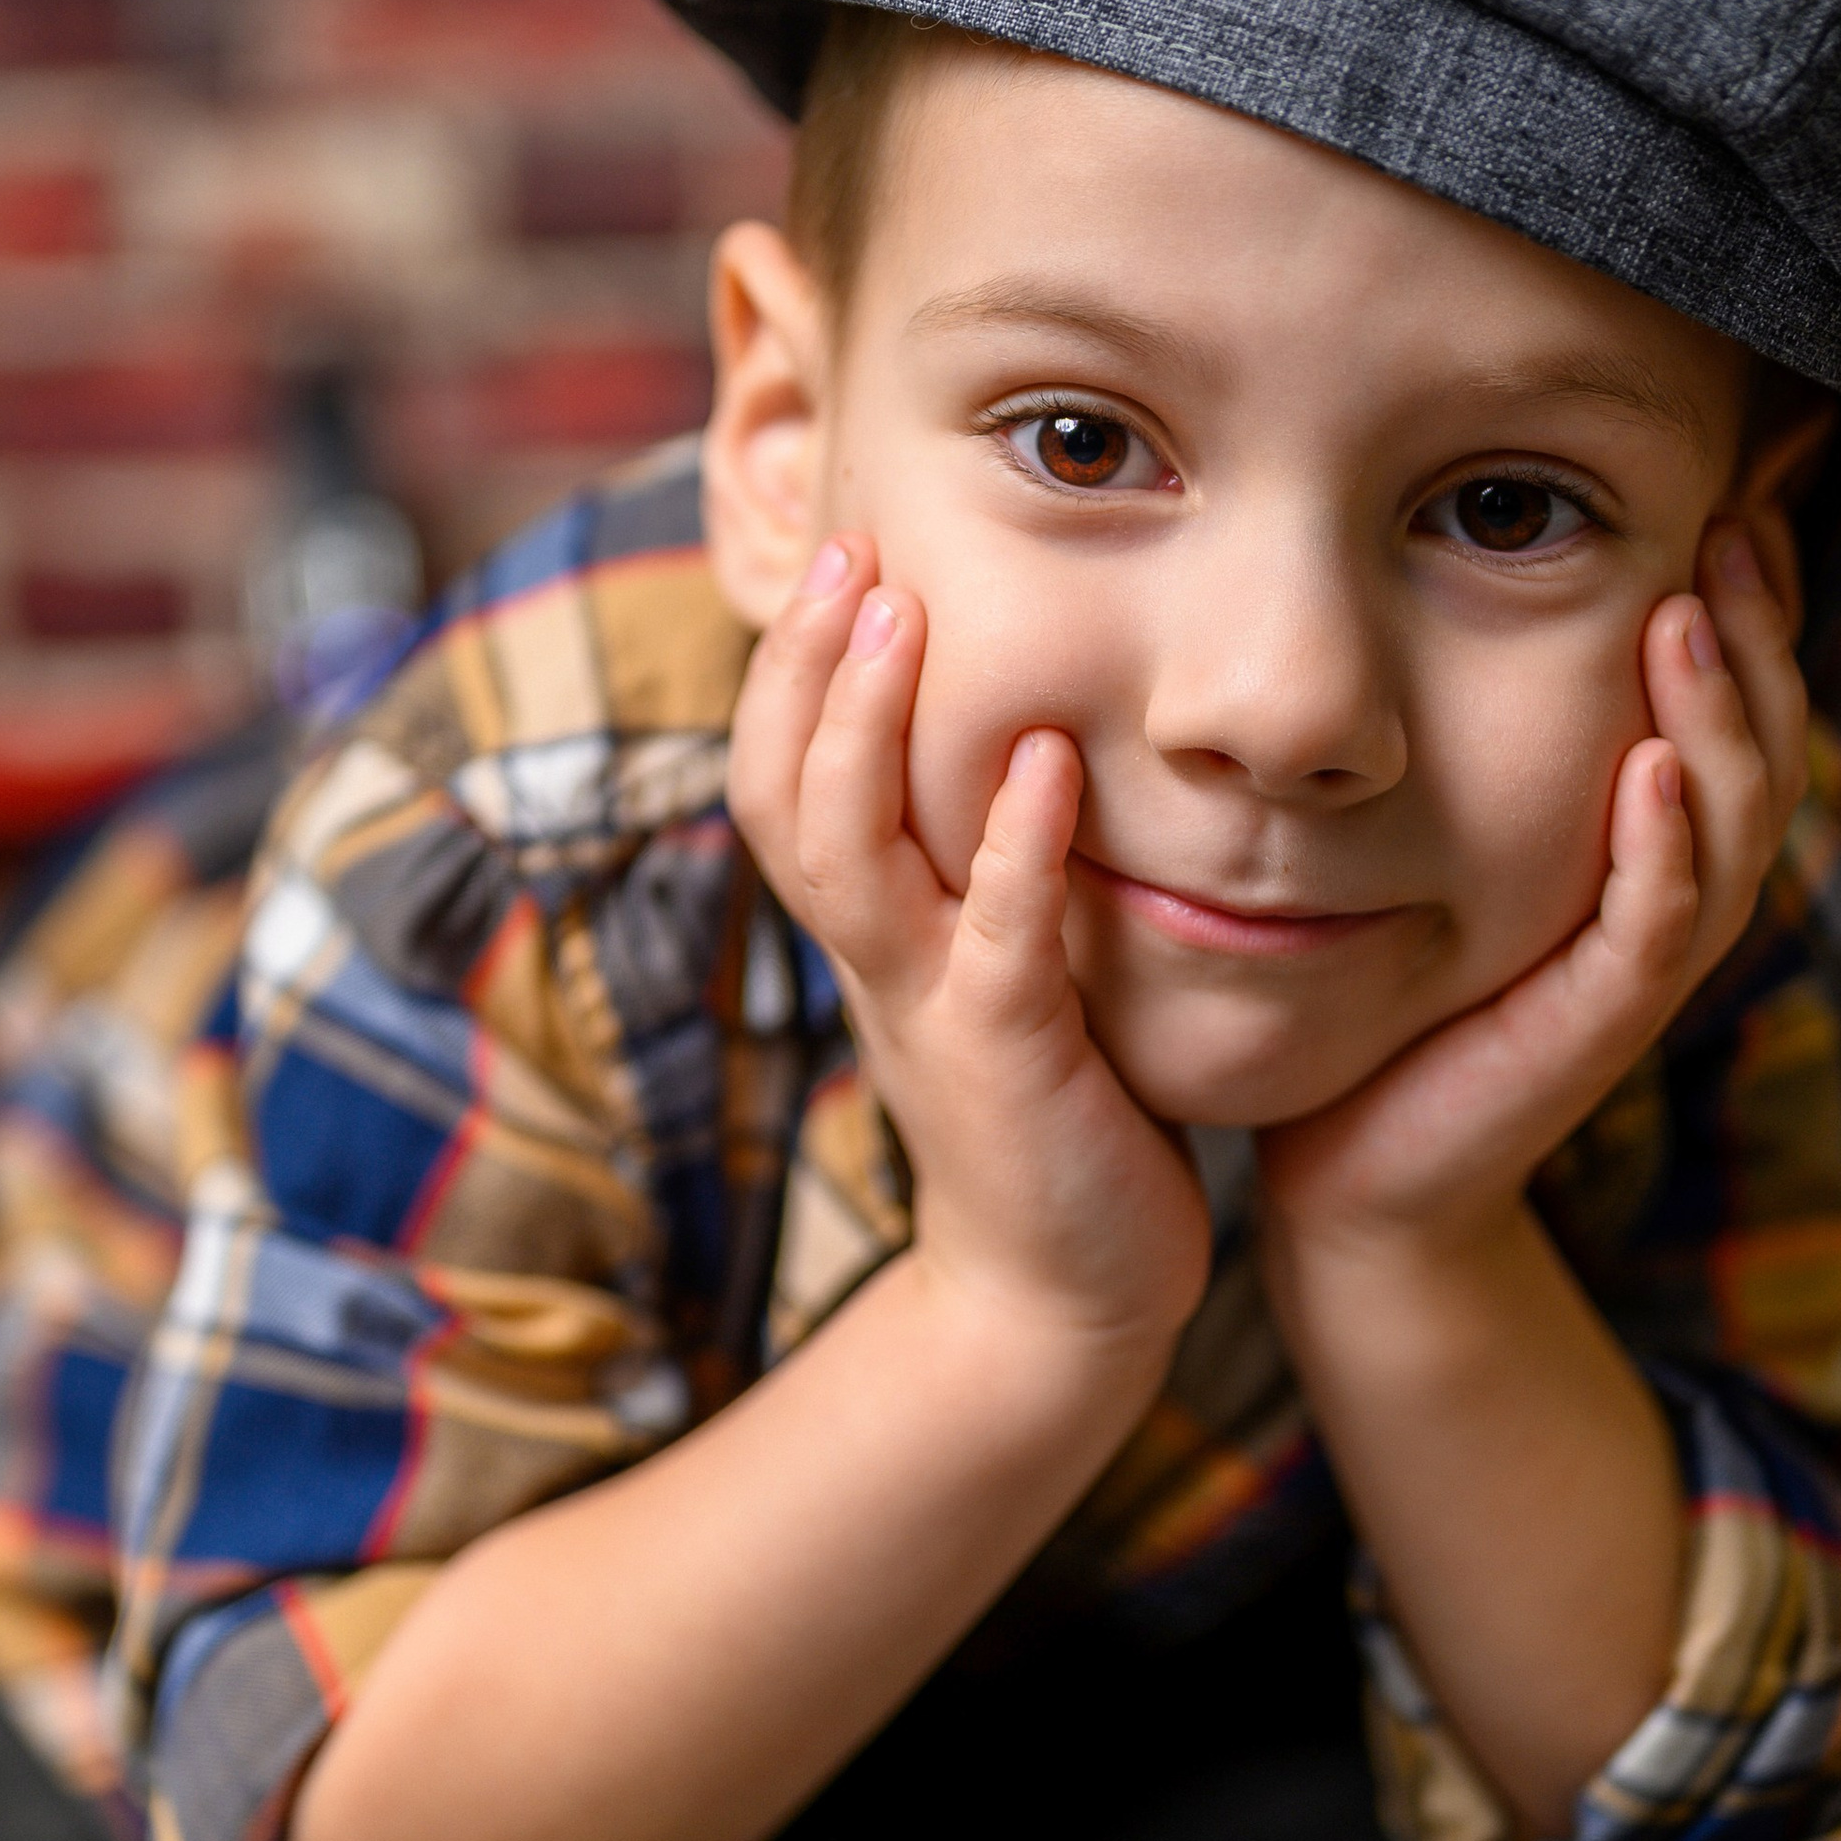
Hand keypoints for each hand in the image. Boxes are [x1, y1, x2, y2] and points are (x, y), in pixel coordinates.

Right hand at [729, 533, 1211, 1361]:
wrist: (1060, 1294)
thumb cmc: (1047, 1115)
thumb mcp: (994, 967)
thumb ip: (980, 869)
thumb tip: (1021, 731)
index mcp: (869, 931)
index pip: (781, 781)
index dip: (789, 673)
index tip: (834, 553)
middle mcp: (876, 958)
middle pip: (783, 795)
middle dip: (804, 667)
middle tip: (844, 546)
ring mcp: (929, 1007)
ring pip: (849, 854)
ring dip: (864, 726)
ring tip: (900, 612)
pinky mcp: (1008, 1059)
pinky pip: (996, 940)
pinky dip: (1013, 848)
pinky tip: (1045, 761)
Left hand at [1257, 521, 1808, 1266]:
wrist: (1356, 1176)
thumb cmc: (1388, 1000)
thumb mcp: (1432, 844)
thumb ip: (1464, 738)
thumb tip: (1431, 586)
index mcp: (1645, 849)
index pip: (1731, 705)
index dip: (1748, 608)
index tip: (1728, 496)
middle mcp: (1664, 898)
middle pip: (1762, 747)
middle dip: (1754, 634)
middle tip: (1731, 523)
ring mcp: (1637, 967)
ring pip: (1730, 824)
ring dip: (1719, 714)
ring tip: (1692, 613)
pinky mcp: (1595, 1027)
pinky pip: (1655, 927)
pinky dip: (1665, 847)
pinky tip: (1652, 768)